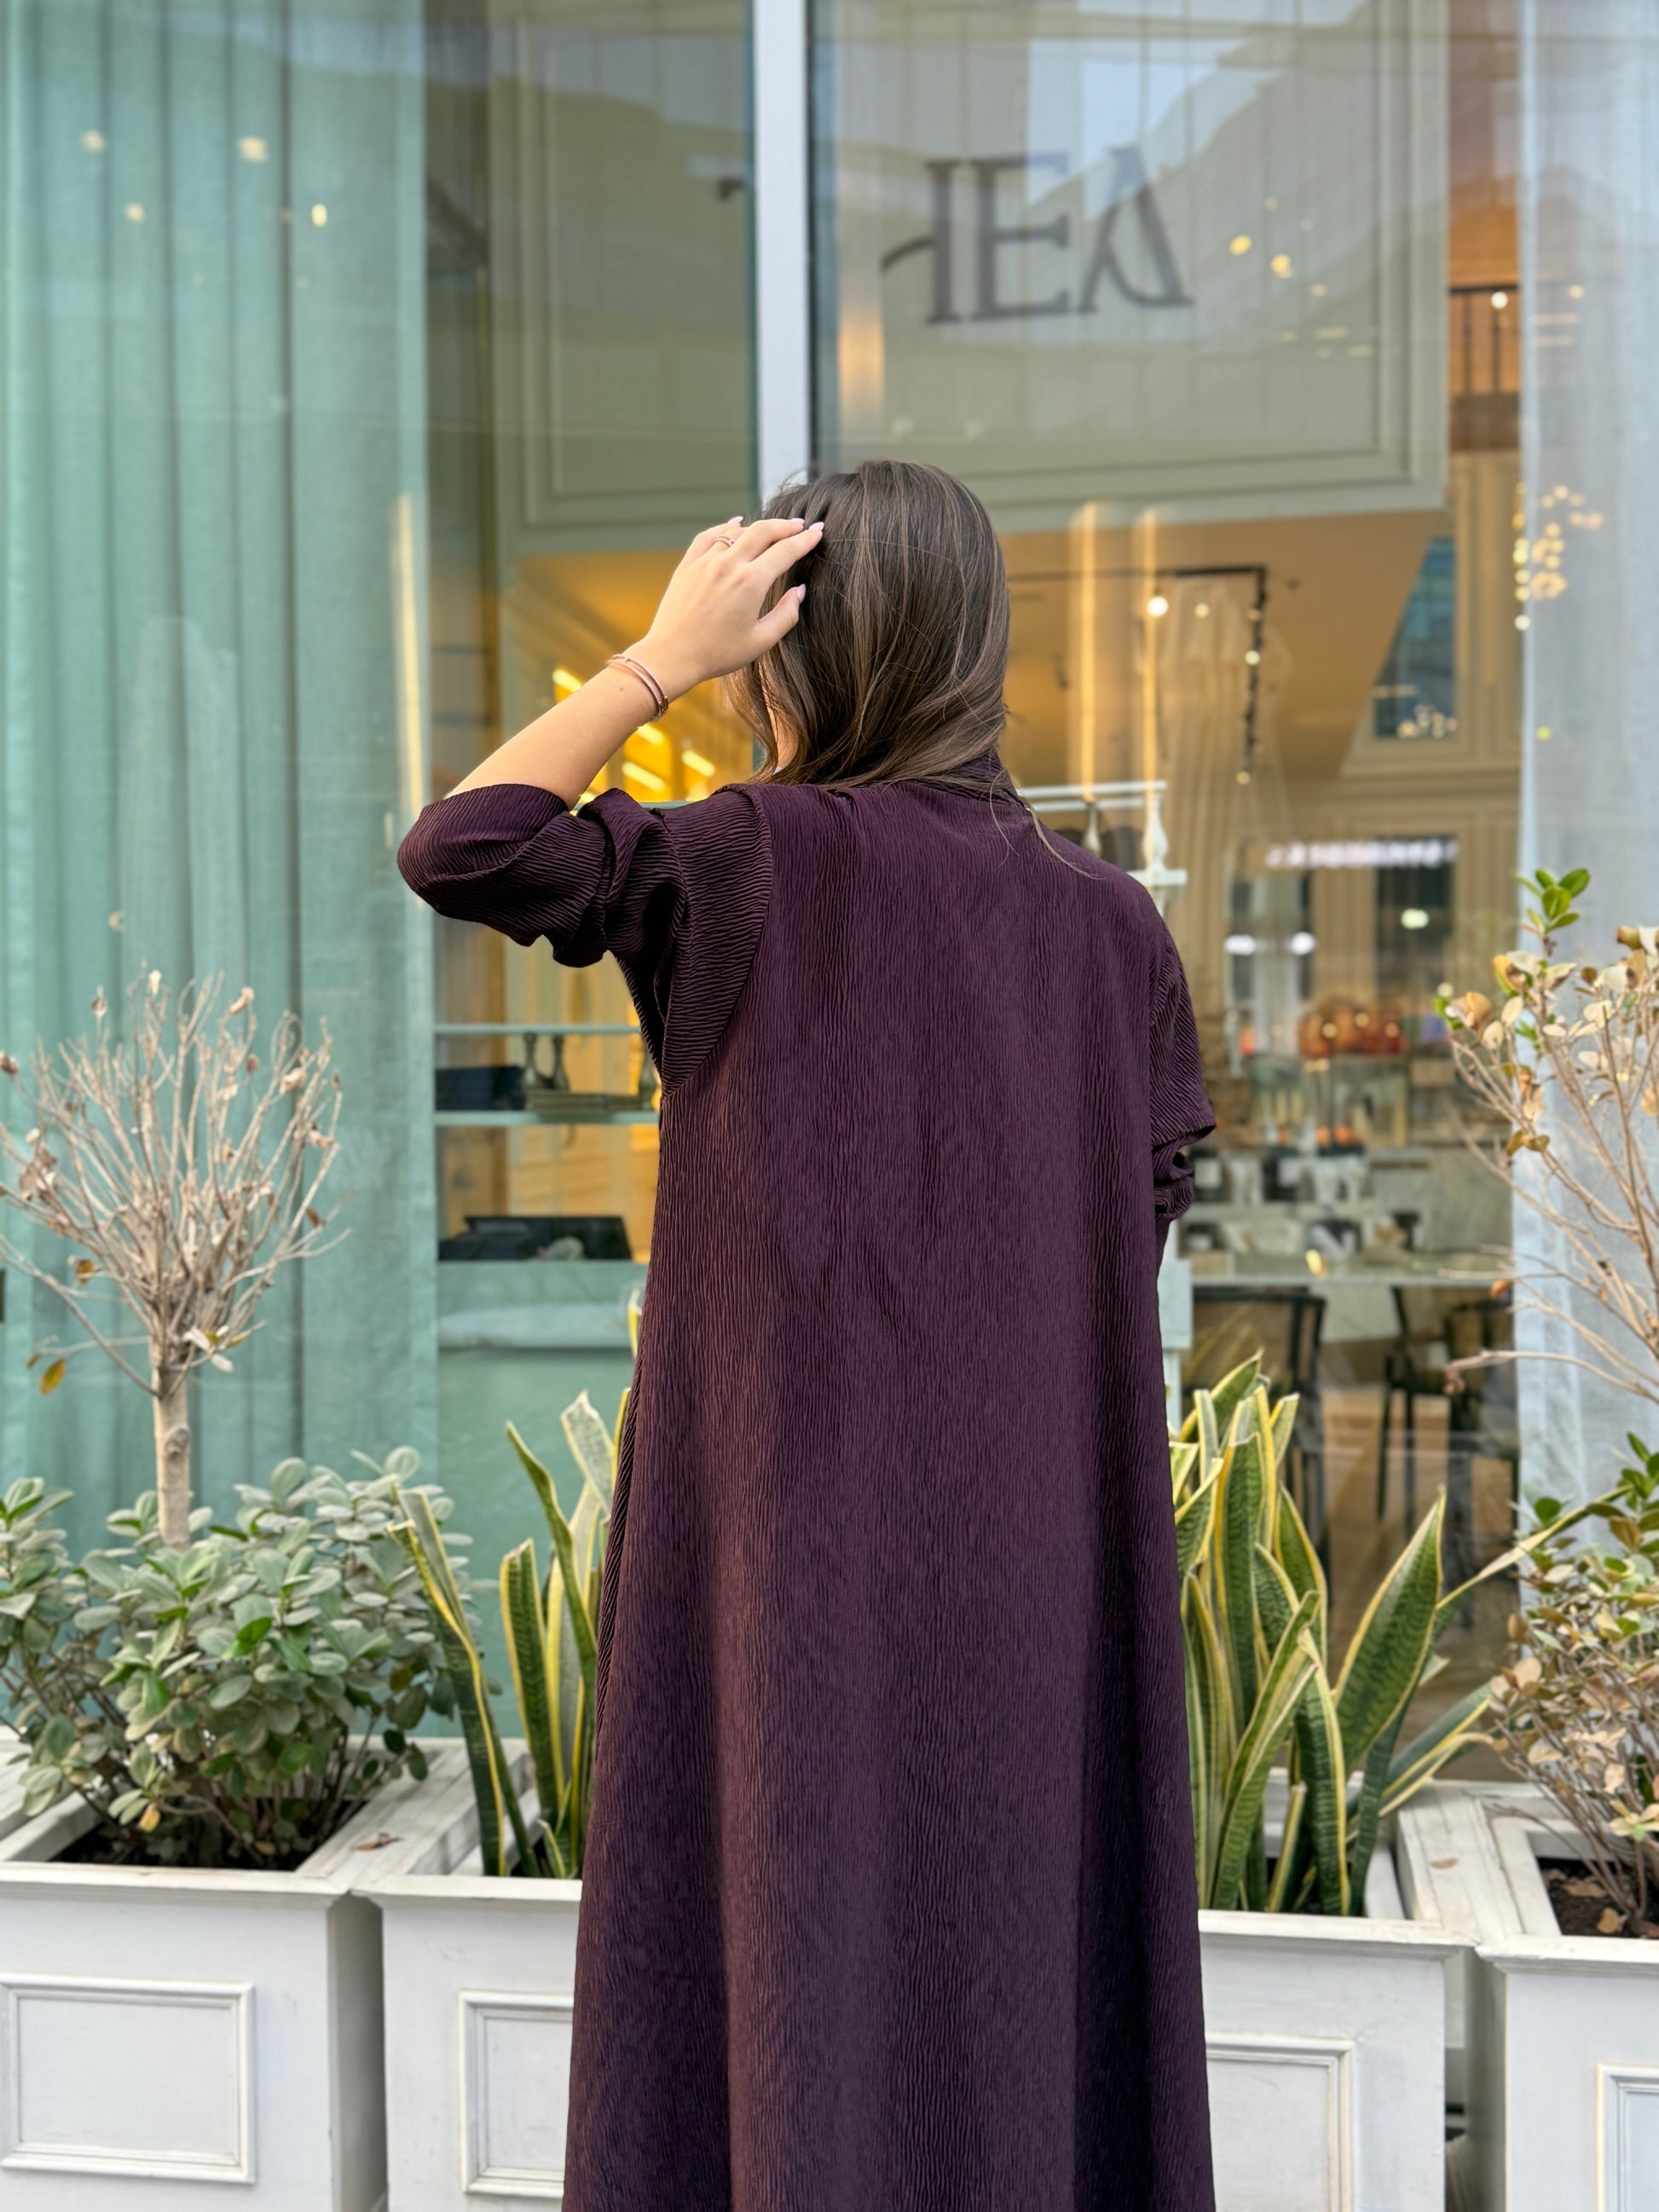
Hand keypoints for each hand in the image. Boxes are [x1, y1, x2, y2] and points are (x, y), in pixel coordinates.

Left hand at [633, 515, 822, 699]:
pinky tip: (735, 524)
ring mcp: (706, 561)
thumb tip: (799, 591)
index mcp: (751, 583)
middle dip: (786, 525)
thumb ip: (786, 615)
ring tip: (771, 530)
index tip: (818, 532)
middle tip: (800, 524)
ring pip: (738, 530)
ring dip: (758, 527)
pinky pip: (709, 535)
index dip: (806, 540)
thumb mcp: (760, 642)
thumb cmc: (717, 654)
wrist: (672, 656)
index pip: (786, 551)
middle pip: (764, 531)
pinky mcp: (688, 564)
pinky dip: (726, 526)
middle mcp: (729, 565)